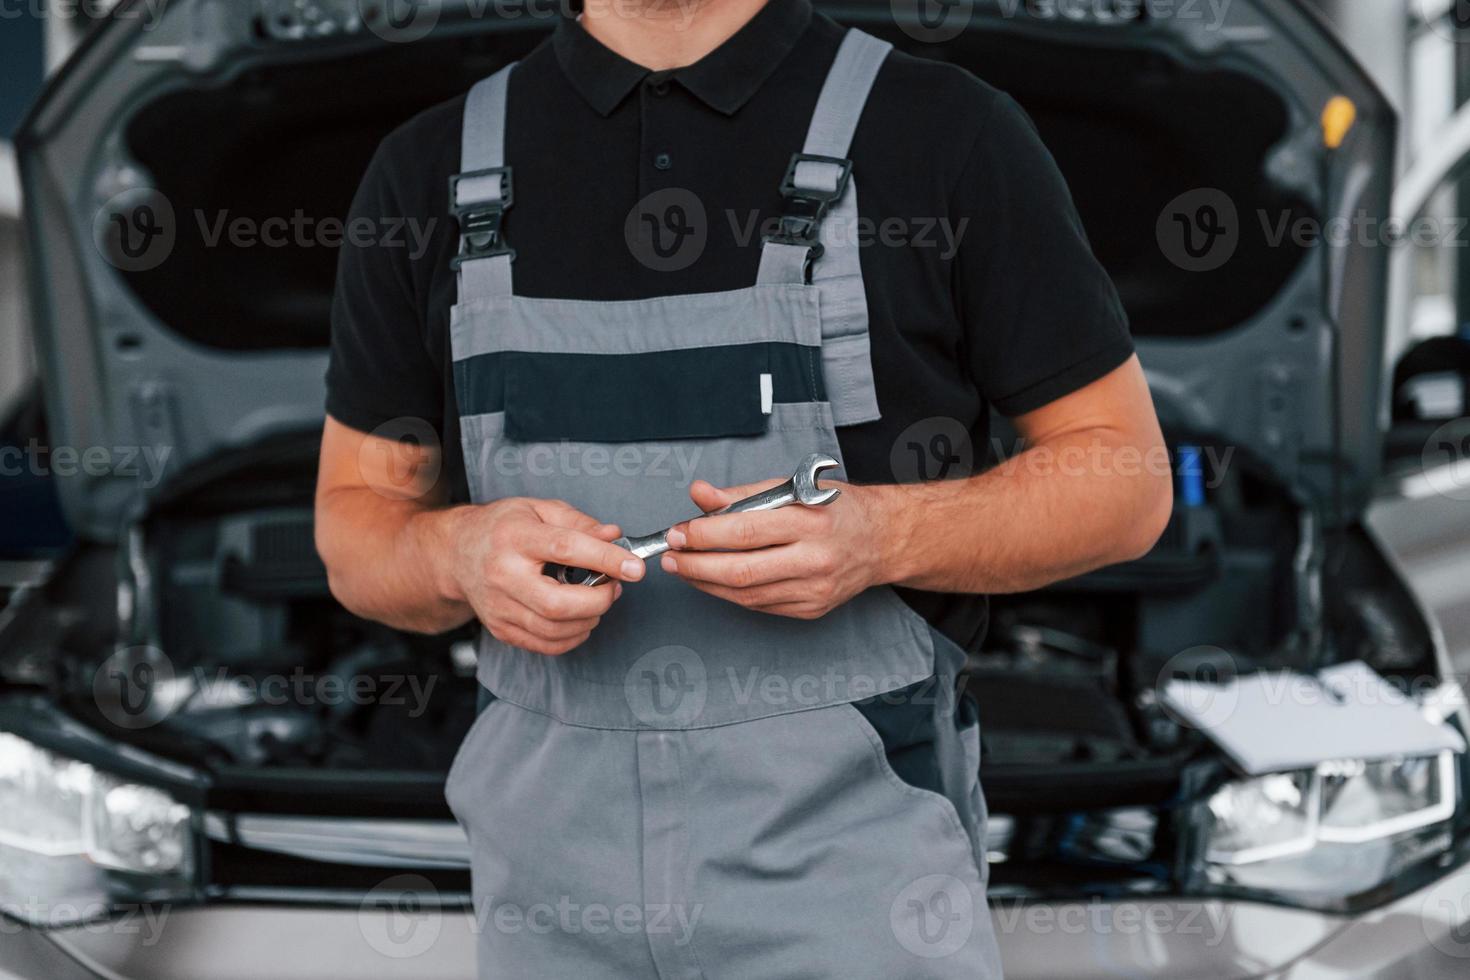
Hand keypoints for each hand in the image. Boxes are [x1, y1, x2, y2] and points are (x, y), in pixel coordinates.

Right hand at [439, 498, 645, 654]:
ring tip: (597, 599)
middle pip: (557, 603)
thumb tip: (614, 536)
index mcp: (514, 537)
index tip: (635, 566)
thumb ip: (579, 522)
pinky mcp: (501, 629)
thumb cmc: (502, 527)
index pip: (565, 549)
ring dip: (589, 619)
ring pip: (554, 630)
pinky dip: (573, 636)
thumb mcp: (539, 509)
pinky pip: (546, 645)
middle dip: (599, 600)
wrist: (456, 553)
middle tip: (614, 586)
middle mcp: (502, 575)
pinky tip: (580, 617)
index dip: (606, 559)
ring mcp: (499, 607)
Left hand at [660, 478, 891, 619]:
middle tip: (670, 556)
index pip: (746, 531)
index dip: (705, 535)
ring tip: (683, 568)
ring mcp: (815, 589)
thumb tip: (699, 495)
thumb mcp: (793, 487)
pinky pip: (760, 605)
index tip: (678, 532)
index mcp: (811, 520)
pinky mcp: (811, 609)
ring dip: (706, 582)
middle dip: (696, 564)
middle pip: (742, 570)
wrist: (882, 540)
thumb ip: (743, 493)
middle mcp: (815, 558)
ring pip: (746, 594)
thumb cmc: (835, 508)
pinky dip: (730, 593)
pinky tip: (713, 580)